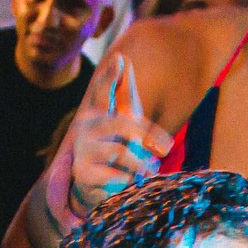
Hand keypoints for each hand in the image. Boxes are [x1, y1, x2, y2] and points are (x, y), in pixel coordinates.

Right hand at [68, 55, 171, 216]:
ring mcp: (83, 150)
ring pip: (122, 151)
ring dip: (141, 163)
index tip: (120, 60)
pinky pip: (117, 174)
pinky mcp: (83, 173)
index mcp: (97, 111)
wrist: (95, 188)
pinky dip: (129, 180)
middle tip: (164, 150)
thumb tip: (122, 59)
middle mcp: (86, 127)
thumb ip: (126, 94)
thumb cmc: (118, 149)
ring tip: (149, 170)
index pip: (102, 91)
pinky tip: (129, 182)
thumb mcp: (127, 122)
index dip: (111, 77)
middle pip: (123, 123)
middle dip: (146, 137)